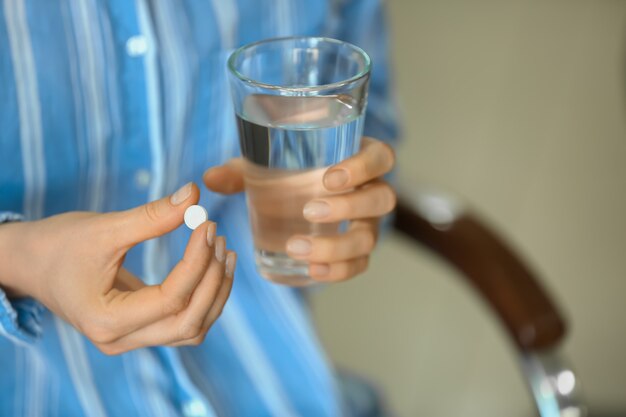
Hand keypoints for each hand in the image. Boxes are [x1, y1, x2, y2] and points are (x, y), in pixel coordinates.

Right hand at [0, 183, 235, 353]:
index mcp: (107, 321)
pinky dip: (203, 297)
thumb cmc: (58, 245)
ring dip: (214, 292)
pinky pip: (183, 321)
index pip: (171, 299)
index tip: (207, 224)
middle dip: (212, 281)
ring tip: (224, 251)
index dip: (197, 261)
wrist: (31, 262)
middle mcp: (121, 340)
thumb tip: (194, 195)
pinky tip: (213, 266)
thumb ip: (151, 216)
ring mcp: (131, 338)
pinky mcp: (139, 328)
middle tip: (218, 238)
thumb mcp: (103, 228)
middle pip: (189, 323)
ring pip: (192, 328)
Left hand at [203, 137, 395, 282]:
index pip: (381, 157)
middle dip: (349, 208)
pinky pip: (359, 265)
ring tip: (297, 248)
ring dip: (337, 246)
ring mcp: (368, 224)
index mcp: (359, 159)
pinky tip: (313, 272)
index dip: (364, 167)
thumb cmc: (289, 173)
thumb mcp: (266, 165)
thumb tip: (209, 179)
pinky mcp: (357, 251)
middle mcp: (371, 191)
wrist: (301, 198)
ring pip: (369, 238)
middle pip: (382, 199)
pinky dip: (339, 271)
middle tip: (309, 211)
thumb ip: (241, 171)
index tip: (329, 178)